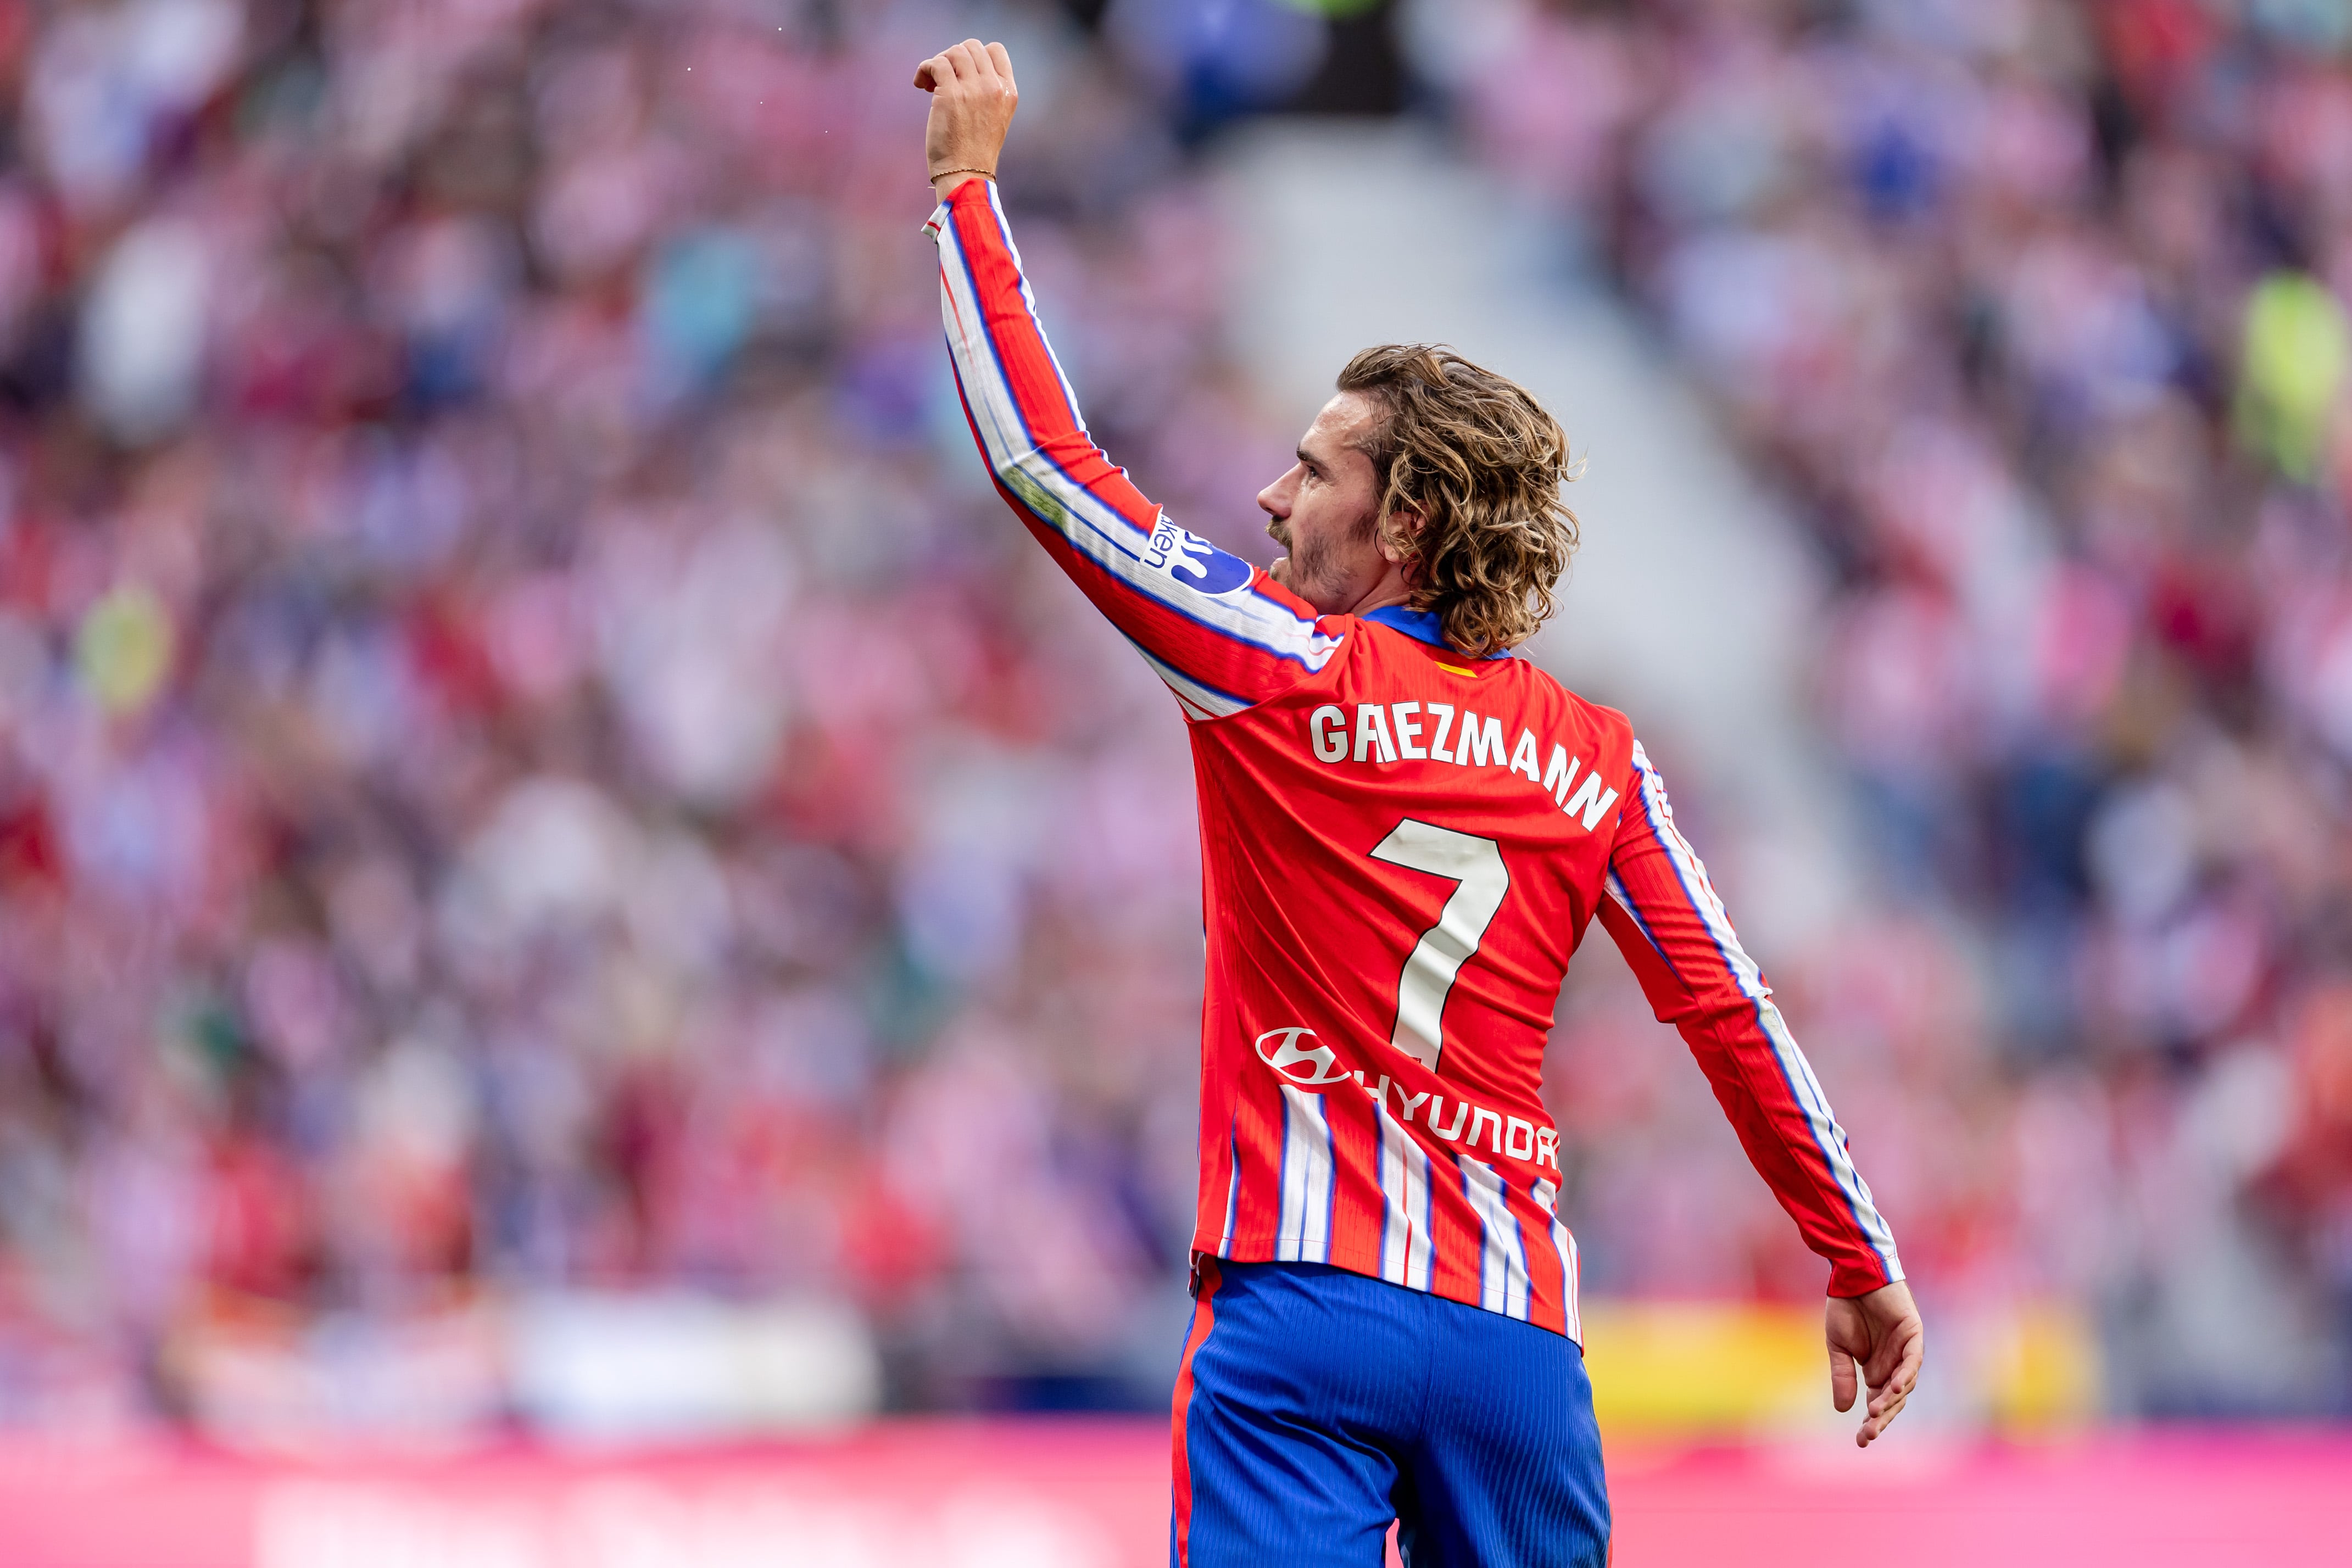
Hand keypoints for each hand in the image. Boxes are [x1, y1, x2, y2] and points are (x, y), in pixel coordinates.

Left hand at [914, 40, 1017, 197]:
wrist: (966, 175)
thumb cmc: (974, 151)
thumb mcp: (994, 117)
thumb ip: (986, 90)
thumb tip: (960, 65)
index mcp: (1008, 92)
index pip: (995, 50)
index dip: (975, 55)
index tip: (963, 74)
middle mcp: (994, 87)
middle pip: (971, 47)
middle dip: (954, 58)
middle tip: (943, 80)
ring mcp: (973, 89)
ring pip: (953, 52)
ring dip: (938, 63)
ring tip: (930, 84)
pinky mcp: (950, 94)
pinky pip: (936, 63)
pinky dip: (924, 69)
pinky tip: (920, 84)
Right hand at [1826, 1279, 1922, 1447]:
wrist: (1853, 1275)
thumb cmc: (1846, 1307)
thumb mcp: (1838, 1347)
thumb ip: (1843, 1376)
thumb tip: (1843, 1409)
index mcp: (1877, 1370)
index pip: (1878, 1403)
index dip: (1872, 1422)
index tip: (1861, 1441)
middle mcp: (1895, 1364)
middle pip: (1894, 1399)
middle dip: (1882, 1418)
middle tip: (1868, 1433)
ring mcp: (1906, 1350)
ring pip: (1905, 1383)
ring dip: (1891, 1399)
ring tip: (1875, 1412)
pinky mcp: (1913, 1334)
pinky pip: (1913, 1359)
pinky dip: (1905, 1373)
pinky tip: (1893, 1386)